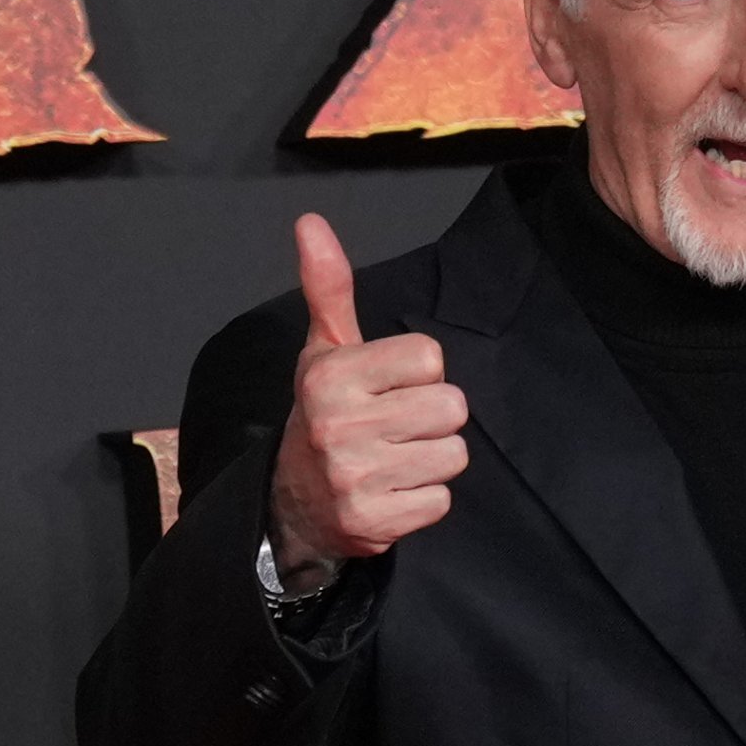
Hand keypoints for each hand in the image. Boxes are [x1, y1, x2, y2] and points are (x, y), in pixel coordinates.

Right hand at [267, 213, 469, 585]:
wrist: (292, 502)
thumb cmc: (324, 414)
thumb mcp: (324, 351)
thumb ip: (328, 288)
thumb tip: (312, 222)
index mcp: (332, 376)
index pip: (430, 358)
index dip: (420, 372)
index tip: (391, 386)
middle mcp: (341, 426)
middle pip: (451, 407)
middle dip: (434, 417)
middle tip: (398, 426)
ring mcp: (357, 478)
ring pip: (453, 455)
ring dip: (433, 459)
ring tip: (396, 458)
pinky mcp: (375, 522)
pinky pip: (441, 499)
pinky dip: (425, 498)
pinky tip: (394, 490)